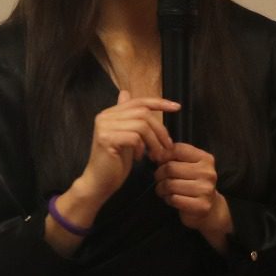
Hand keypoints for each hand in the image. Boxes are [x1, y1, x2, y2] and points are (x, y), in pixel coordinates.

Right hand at [44, 91, 175, 255]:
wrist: (99, 183)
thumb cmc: (114, 163)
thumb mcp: (126, 137)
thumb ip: (128, 118)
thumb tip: (125, 93)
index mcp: (110, 113)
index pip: (139, 101)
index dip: (159, 102)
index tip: (176, 107)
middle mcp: (105, 116)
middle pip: (143, 113)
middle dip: (160, 129)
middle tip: (168, 146)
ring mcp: (104, 127)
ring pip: (141, 125)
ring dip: (155, 141)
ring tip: (156, 155)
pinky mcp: (107, 139)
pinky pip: (135, 137)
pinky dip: (142, 148)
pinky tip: (140, 158)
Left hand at [155, 142, 233, 249]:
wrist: (209, 208)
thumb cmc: (192, 183)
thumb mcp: (186, 165)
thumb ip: (171, 157)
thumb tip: (152, 153)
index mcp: (205, 159)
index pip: (178, 149)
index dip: (163, 155)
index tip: (160, 162)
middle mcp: (208, 173)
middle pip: (170, 167)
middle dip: (159, 174)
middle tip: (159, 179)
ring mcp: (206, 190)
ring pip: (170, 184)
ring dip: (161, 188)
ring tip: (164, 190)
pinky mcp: (201, 206)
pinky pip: (174, 199)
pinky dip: (168, 199)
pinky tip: (171, 199)